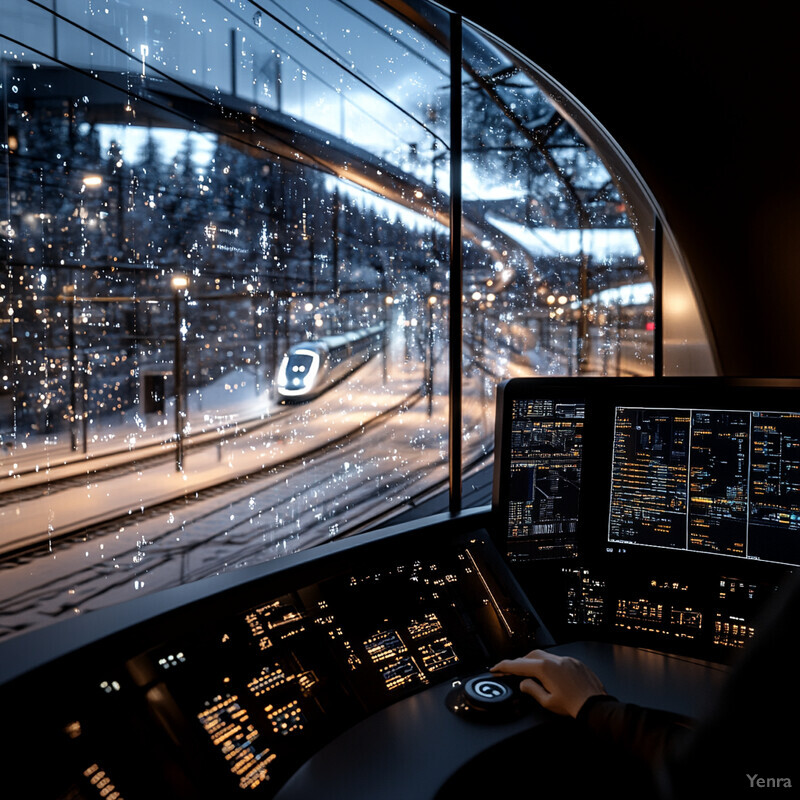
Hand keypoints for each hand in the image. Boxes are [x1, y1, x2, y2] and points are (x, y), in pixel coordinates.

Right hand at [490, 649, 607, 717]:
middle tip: (512, 671)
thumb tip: (523, 683)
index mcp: (545, 669)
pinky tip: (550, 675)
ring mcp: (567, 659)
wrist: (596, 706)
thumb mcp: (547, 701)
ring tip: (531, 674)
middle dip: (520, 662)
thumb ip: (531, 689)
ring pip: (545, 655)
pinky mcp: (576, 662)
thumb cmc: (573, 706)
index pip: (519, 665)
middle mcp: (555, 660)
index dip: (504, 667)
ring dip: (535, 662)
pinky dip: (549, 665)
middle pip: (531, 656)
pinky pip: (558, 659)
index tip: (495, 668)